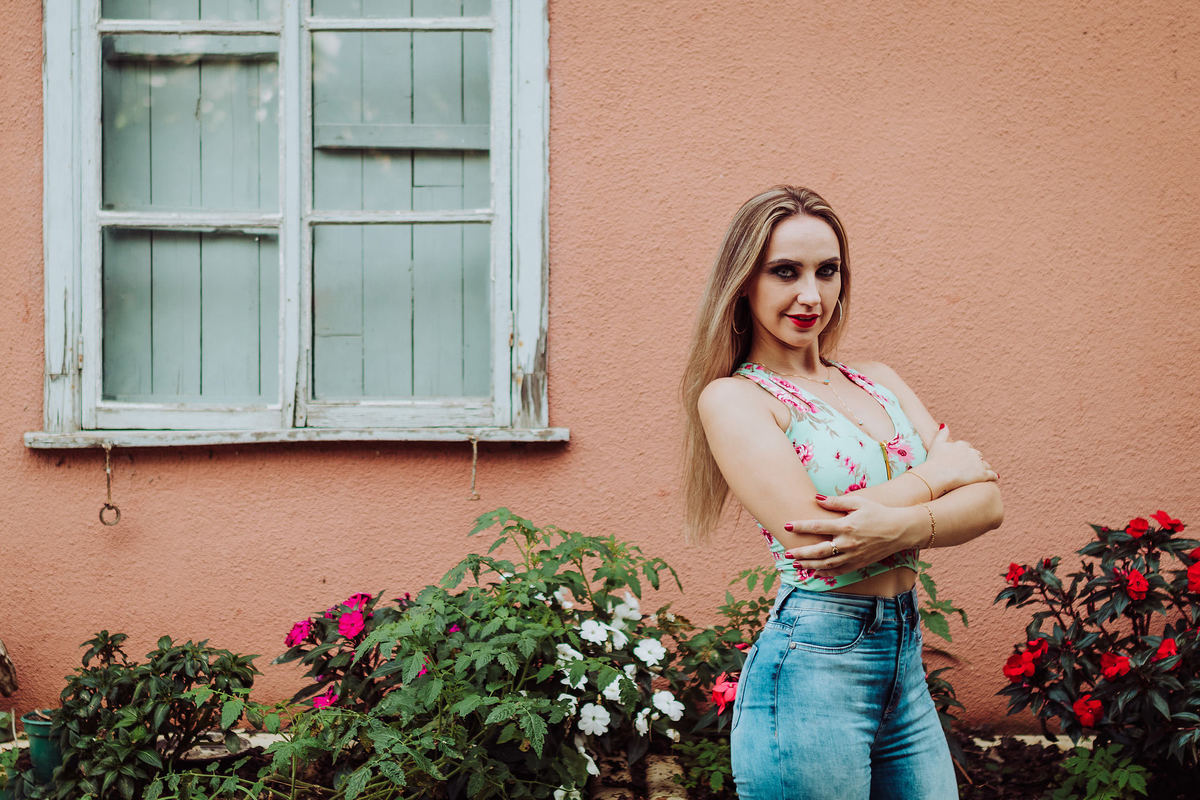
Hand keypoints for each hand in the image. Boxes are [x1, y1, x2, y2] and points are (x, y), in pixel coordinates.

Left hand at [782, 494, 923, 574]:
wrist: (900, 530)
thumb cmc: (878, 513)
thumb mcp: (858, 502)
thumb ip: (836, 501)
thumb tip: (816, 498)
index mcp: (846, 525)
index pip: (817, 527)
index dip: (800, 526)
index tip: (787, 525)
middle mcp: (848, 543)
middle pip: (818, 551)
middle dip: (800, 553)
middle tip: (786, 553)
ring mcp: (853, 555)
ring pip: (826, 564)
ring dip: (809, 564)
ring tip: (796, 563)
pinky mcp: (859, 563)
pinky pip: (839, 571)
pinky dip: (826, 572)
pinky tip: (815, 571)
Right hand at [916, 424, 997, 495]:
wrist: (937, 475)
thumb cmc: (934, 461)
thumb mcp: (936, 444)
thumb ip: (942, 434)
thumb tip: (944, 425)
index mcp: (961, 445)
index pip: (967, 447)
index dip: (965, 453)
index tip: (963, 459)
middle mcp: (971, 452)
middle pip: (977, 455)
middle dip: (975, 460)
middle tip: (972, 468)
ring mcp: (978, 463)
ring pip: (986, 464)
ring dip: (985, 467)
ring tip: (983, 473)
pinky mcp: (982, 474)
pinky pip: (992, 475)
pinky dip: (994, 476)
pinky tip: (995, 478)